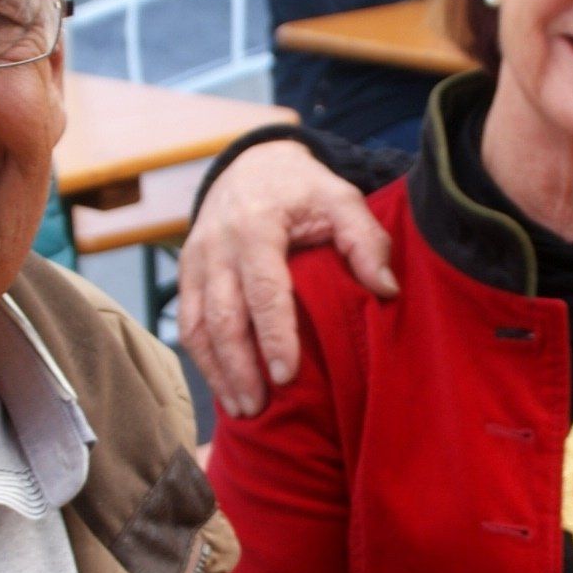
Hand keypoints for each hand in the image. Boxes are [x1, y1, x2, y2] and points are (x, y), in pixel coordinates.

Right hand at [176, 140, 396, 417]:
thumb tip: (386, 289)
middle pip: (222, 316)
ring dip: (217, 371)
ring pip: (197, 325)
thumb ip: (366, 239)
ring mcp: (195, 260)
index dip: (274, 335)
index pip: (263, 289)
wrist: (252, 163)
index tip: (287, 375)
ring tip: (242, 409)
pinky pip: (187, 323)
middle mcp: (218, 245)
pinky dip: (203, 359)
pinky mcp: (186, 273)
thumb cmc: (303, 188)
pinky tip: (225, 387)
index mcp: (256, 226)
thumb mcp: (340, 197)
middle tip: (260, 407)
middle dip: (239, 366)